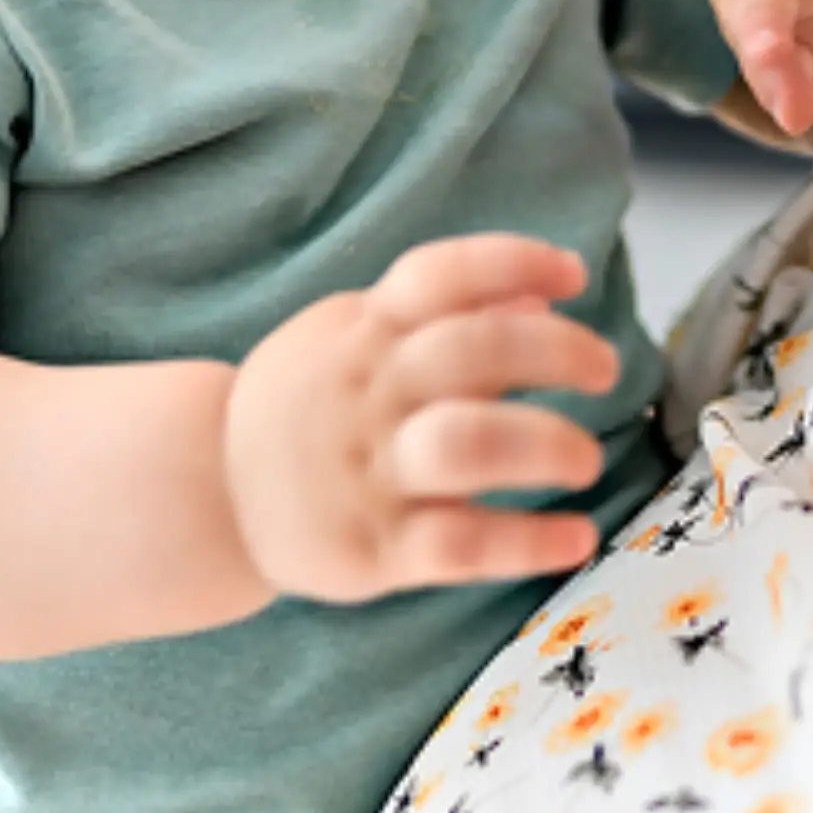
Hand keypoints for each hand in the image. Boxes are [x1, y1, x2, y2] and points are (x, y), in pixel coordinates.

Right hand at [222, 233, 626, 605]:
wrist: (208, 490)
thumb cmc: (307, 404)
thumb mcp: (355, 338)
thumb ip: (446, 318)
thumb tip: (543, 296)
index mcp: (365, 330)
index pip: (439, 276)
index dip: (513, 264)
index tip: (574, 276)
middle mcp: (369, 392)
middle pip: (470, 352)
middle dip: (556, 354)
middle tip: (605, 371)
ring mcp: (370, 471)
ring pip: (466, 446)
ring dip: (542, 445)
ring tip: (584, 459)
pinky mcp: (374, 549)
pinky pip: (460, 545)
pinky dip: (527, 542)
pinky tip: (575, 538)